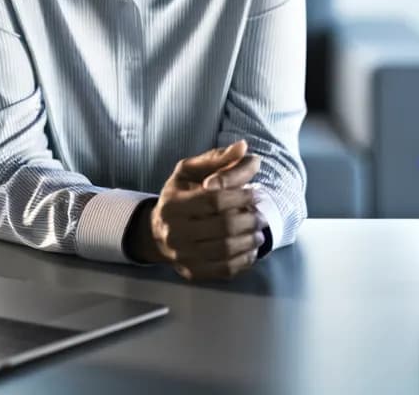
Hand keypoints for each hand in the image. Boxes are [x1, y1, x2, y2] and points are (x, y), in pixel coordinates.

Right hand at [137, 140, 266, 281]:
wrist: (156, 232)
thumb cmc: (179, 196)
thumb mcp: (190, 171)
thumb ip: (217, 159)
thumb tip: (243, 147)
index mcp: (173, 204)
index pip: (214, 200)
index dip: (240, 197)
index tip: (255, 193)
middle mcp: (174, 232)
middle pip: (223, 227)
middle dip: (249, 220)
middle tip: (262, 215)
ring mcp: (182, 255)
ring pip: (226, 250)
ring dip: (250, 240)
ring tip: (259, 232)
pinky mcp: (191, 272)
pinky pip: (224, 270)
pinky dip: (244, 260)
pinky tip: (250, 249)